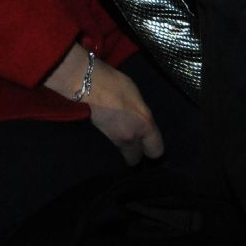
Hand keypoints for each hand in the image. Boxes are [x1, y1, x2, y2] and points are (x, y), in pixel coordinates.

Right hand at [43, 44, 162, 165]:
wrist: (89, 86)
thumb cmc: (116, 85)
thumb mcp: (138, 100)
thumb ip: (143, 117)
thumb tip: (143, 124)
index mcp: (145, 125)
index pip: (156, 151)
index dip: (153, 150)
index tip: (150, 147)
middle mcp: (131, 137)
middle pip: (135, 160)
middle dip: (135, 154)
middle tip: (134, 145)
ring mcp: (113, 141)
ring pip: (121, 156)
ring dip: (122, 151)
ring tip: (120, 140)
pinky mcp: (98, 141)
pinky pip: (109, 151)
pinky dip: (109, 148)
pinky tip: (108, 139)